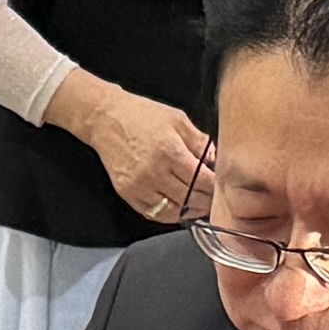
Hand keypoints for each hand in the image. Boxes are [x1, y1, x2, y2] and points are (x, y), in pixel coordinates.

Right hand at [53, 77, 210, 225]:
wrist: (106, 119)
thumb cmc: (141, 116)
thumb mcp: (178, 120)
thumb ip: (199, 142)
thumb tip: (215, 161)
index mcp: (170, 151)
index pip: (202, 180)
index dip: (216, 187)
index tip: (222, 186)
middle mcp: (155, 172)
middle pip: (190, 198)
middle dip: (206, 200)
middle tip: (214, 198)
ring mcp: (140, 186)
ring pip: (174, 211)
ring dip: (190, 210)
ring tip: (199, 205)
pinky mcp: (128, 193)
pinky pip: (154, 213)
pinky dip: (169, 214)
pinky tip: (178, 207)